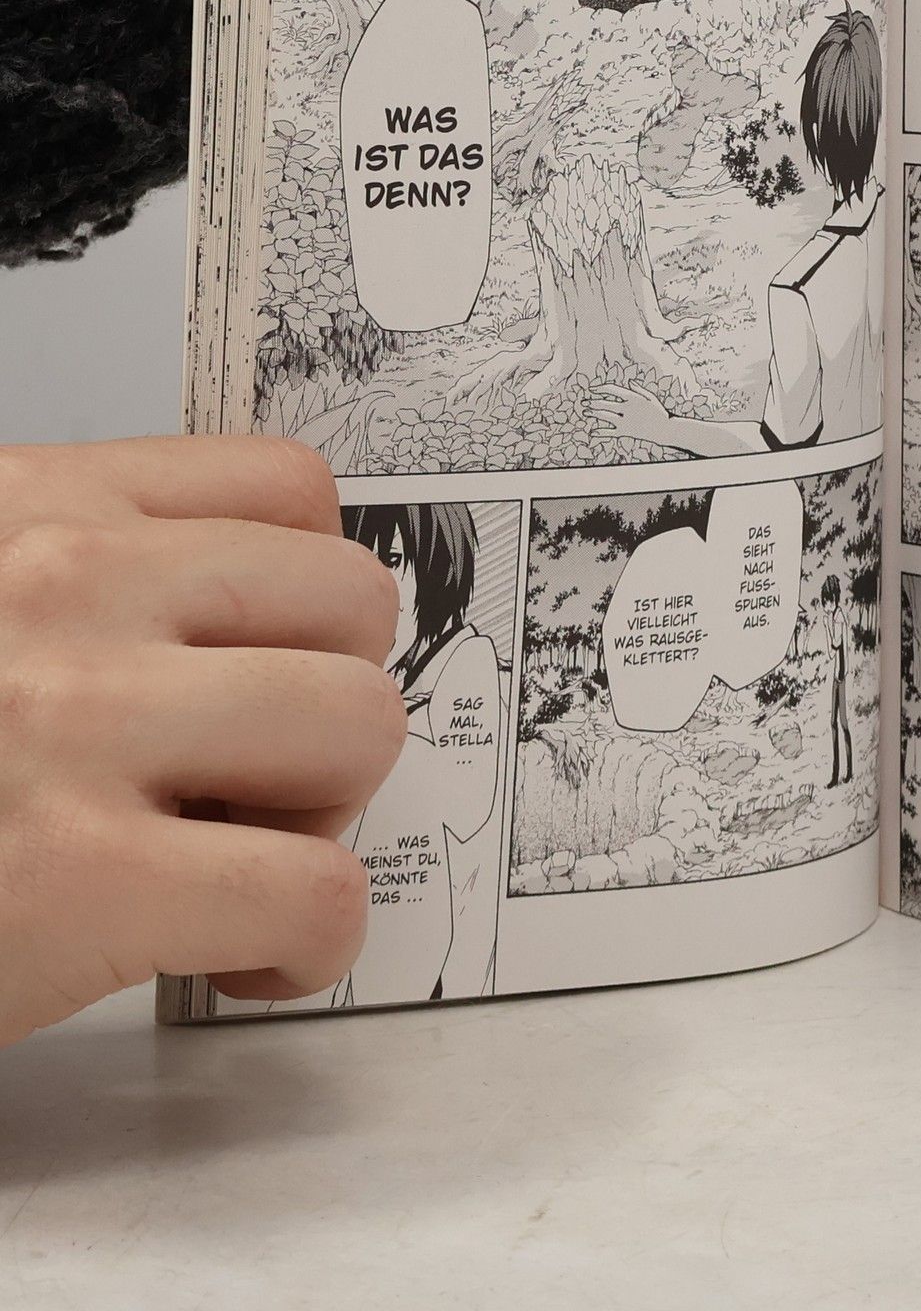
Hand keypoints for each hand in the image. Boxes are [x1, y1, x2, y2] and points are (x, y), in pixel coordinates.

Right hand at [0, 438, 404, 1045]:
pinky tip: (235, 958)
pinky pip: (317, 890)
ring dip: (326, 811)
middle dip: (329, 696)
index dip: (307, 592)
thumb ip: (61, 593)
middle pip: (351, 602)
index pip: (286, 489)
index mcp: (23, 514)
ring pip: (359, 725)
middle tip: (259, 773)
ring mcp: (74, 728)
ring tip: (242, 855)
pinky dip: (309, 942)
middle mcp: (61, 592)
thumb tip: (220, 634)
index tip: (275, 659)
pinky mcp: (79, 883)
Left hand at [590, 382, 671, 444]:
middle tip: (584, 402)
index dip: (599, 388)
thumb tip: (629, 382)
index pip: (611, 389)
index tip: (592, 389)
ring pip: (604, 416)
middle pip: (604, 403)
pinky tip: (593, 432)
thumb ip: (638, 389)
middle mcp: (627, 408)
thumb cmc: (659, 412)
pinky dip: (600, 432)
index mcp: (633, 397)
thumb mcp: (650, 397)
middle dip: (592, 402)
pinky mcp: (625, 432)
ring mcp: (625, 421)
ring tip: (586, 412)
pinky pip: (609, 432)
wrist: (666, 430)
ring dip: (593, 414)